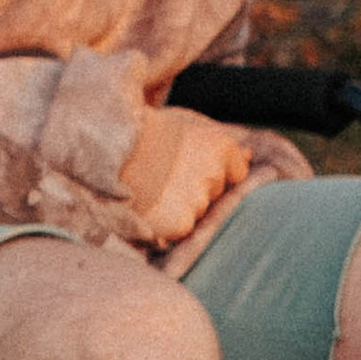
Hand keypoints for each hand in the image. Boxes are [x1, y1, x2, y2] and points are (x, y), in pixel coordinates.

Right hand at [122, 105, 249, 251]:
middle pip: (214, 197)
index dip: (212, 173)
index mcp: (222, 147)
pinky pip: (179, 232)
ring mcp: (199, 202)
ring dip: (178, 209)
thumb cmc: (147, 136)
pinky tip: (149, 205)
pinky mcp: (181, 225)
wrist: (110, 150)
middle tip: (164, 176)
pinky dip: (165, 226)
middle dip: (195, 192)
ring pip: (196, 216)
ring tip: (153, 189)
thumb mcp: (188, 127)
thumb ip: (220, 145)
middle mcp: (215, 175)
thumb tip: (250, 158)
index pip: (236, 174)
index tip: (187, 165)